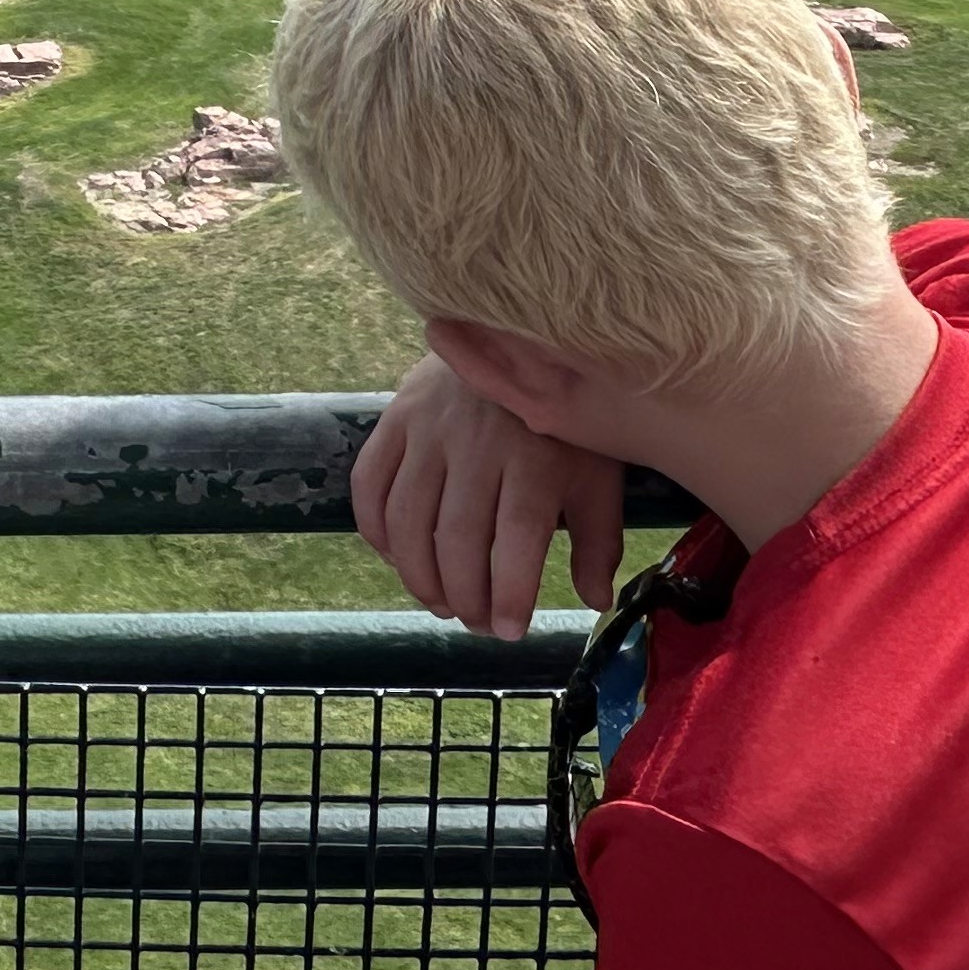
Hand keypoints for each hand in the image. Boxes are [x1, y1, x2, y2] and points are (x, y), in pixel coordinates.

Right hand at [351, 350, 622, 640]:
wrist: (514, 338)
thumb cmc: (561, 421)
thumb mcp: (596, 475)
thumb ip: (598, 541)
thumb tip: (593, 600)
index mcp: (536, 459)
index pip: (516, 538)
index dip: (510, 592)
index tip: (510, 630)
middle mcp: (478, 443)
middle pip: (458, 536)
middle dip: (464, 595)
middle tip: (476, 623)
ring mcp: (430, 429)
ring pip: (409, 519)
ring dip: (418, 575)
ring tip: (439, 602)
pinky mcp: (396, 418)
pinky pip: (370, 485)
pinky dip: (377, 532)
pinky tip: (398, 557)